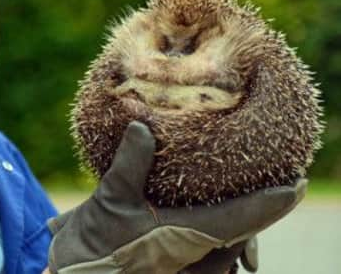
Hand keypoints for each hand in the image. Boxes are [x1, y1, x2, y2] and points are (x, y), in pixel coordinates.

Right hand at [48, 122, 305, 273]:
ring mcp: (187, 267)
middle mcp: (194, 257)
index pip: (241, 220)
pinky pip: (210, 252)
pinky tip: (203, 215)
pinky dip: (215, 232)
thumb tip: (142, 127)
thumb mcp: (108, 203)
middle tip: (264, 182)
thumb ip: (129, 165)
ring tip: (235, 196)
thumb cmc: (94, 249)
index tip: (293, 184)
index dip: (271, 202)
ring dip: (234, 223)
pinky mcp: (176, 267)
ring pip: (227, 246)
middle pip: (240, 233)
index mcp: (185, 240)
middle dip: (253, 210)